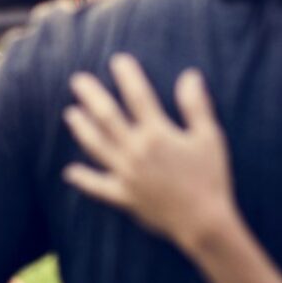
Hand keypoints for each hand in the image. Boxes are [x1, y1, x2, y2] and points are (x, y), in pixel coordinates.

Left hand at [62, 55, 234, 252]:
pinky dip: (84, 179)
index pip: (138, 96)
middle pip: (107, 117)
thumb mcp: (209, 138)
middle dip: (91, 96)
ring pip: (96, 146)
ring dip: (81, 128)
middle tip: (78, 80)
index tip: (117, 60)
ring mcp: (127, 174)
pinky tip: (70, 172)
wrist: (204, 222)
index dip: (127, 76)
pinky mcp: (124, 197)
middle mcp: (136, 151)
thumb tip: (189, 75)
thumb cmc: (211, 178)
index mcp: (158, 134)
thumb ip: (195, 106)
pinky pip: (98, 186)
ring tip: (70, 113)